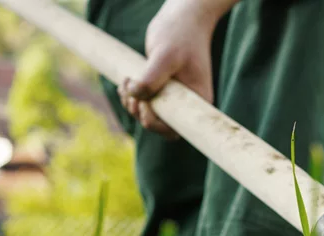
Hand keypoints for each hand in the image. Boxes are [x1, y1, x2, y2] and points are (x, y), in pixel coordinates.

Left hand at [118, 0, 235, 137]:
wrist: (182, 19)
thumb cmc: (180, 35)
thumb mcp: (165, 55)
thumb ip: (151, 78)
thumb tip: (135, 97)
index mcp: (196, 102)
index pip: (175, 129)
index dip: (155, 123)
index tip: (145, 103)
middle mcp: (186, 104)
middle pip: (159, 126)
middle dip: (139, 112)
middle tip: (131, 91)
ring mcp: (174, 98)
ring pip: (148, 115)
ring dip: (132, 103)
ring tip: (128, 81)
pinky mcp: (163, 90)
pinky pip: (145, 104)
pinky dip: (132, 97)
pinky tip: (127, 82)